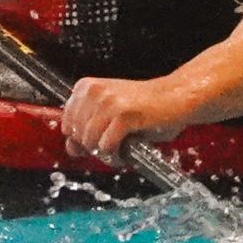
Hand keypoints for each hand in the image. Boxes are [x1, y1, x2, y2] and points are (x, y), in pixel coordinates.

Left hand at [60, 75, 193, 161]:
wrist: (175, 96)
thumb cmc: (144, 107)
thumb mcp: (109, 114)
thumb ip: (87, 129)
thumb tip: (71, 149)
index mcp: (85, 87)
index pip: (66, 123)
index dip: (80, 139)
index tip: (95, 143)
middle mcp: (93, 91)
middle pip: (76, 135)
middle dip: (93, 149)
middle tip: (111, 150)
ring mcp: (108, 102)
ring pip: (90, 142)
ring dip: (105, 154)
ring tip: (119, 152)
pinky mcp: (124, 115)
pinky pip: (107, 146)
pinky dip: (115, 156)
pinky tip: (125, 153)